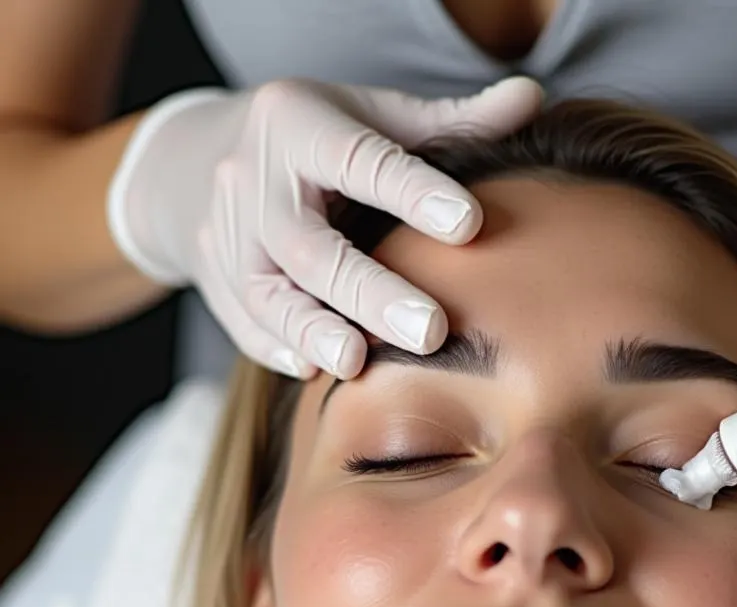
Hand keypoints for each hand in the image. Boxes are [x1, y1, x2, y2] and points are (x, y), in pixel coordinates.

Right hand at [106, 77, 543, 377]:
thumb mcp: (371, 113)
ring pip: (267, 294)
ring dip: (314, 331)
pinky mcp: (216, 283)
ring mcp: (225, 238)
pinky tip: (317, 371)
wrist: (200, 158)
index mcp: (297, 124)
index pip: (361, 159)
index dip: (413, 192)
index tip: (470, 224)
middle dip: (369, 292)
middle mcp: (252, 181)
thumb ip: (449, 119)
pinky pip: (244, 324)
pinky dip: (279, 349)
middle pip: (310, 247)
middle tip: (431, 331)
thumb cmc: (315, 140)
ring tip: (359, 364)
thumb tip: (531, 98)